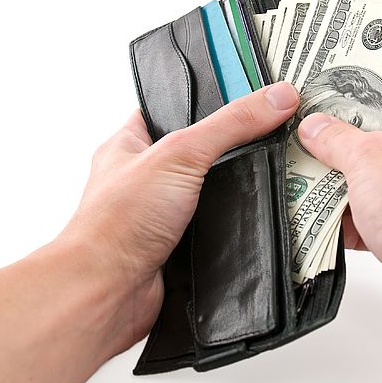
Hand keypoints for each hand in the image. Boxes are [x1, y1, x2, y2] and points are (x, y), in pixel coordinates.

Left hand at [59, 82, 299, 346]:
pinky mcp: (179, 248)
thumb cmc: (115, 224)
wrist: (106, 292)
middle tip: (270, 133)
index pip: (173, 107)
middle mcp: (145, 179)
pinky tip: (254, 220)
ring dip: (235, 192)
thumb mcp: (180, 154)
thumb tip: (275, 98)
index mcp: (132, 144)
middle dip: (232, 149)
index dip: (209, 97)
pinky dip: (234, 227)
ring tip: (272, 174)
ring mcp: (162, 215)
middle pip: (200, 152)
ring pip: (211, 193)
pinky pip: (216, 229)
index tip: (249, 89)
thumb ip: (231, 124)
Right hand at [297, 101, 381, 362]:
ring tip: (311, 198)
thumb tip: (318, 128)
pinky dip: (362, 230)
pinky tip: (333, 232)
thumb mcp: (372, 161)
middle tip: (308, 160)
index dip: (353, 114)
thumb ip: (339, 141)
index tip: (319, 118)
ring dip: (350, 200)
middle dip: (345, 161)